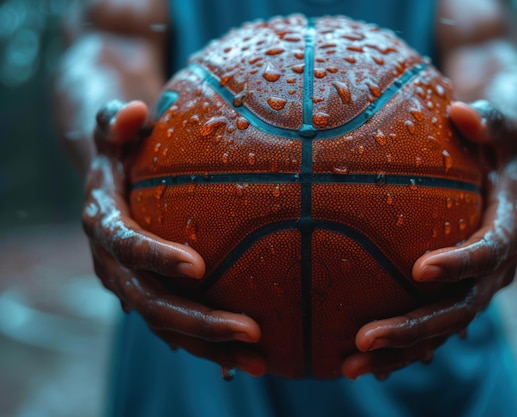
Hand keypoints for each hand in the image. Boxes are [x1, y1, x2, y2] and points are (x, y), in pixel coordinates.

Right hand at [82, 100, 264, 375]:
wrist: (107, 183)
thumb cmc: (122, 149)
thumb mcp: (115, 130)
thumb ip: (115, 121)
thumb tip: (132, 112)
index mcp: (103, 224)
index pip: (126, 245)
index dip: (156, 258)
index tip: (198, 268)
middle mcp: (112, 264)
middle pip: (150, 303)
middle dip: (197, 322)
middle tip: (249, 330)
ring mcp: (131, 287)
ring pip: (167, 327)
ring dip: (211, 348)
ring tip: (260, 361)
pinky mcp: (151, 297)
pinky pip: (179, 329)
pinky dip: (210, 347)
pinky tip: (251, 359)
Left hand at [342, 100, 516, 379]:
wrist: (506, 168)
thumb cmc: (493, 140)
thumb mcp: (497, 123)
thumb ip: (487, 119)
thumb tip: (460, 110)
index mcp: (509, 226)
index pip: (490, 250)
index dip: (461, 262)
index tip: (420, 270)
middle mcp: (497, 265)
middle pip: (462, 308)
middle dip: (416, 328)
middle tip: (365, 339)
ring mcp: (476, 284)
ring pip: (442, 329)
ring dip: (399, 351)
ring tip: (349, 367)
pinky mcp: (457, 291)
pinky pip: (431, 326)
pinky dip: (401, 347)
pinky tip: (361, 361)